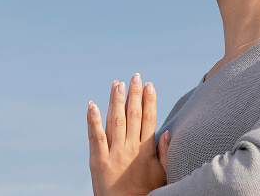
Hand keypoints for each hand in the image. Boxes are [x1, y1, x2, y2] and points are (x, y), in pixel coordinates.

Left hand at [87, 73, 165, 195]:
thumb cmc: (146, 194)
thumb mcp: (161, 175)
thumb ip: (163, 153)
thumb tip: (166, 132)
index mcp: (146, 151)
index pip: (149, 120)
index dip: (149, 101)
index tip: (149, 85)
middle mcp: (130, 149)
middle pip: (133, 116)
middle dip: (133, 94)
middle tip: (134, 76)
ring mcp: (113, 154)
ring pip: (115, 121)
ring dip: (116, 101)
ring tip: (117, 83)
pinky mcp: (97, 160)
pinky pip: (95, 137)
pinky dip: (93, 120)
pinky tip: (92, 105)